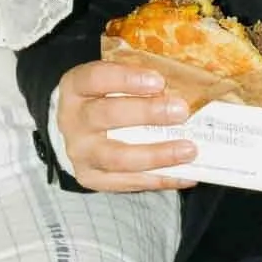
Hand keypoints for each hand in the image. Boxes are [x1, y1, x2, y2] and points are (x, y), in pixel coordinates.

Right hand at [56, 60, 198, 192]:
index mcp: (75, 87)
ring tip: (189, 150)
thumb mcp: (108, 82)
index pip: (96, 78)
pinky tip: (186, 174)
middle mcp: (72, 121)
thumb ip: (136, 81)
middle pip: (107, 116)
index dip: (127, 79)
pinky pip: (127, 183)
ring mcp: (80, 153)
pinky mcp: (91, 178)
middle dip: (147, 113)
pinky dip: (160, 179)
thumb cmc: (101, 99)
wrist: (74, 131)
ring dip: (157, 154)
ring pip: (118, 157)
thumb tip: (184, 85)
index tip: (159, 81)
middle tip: (181, 112)